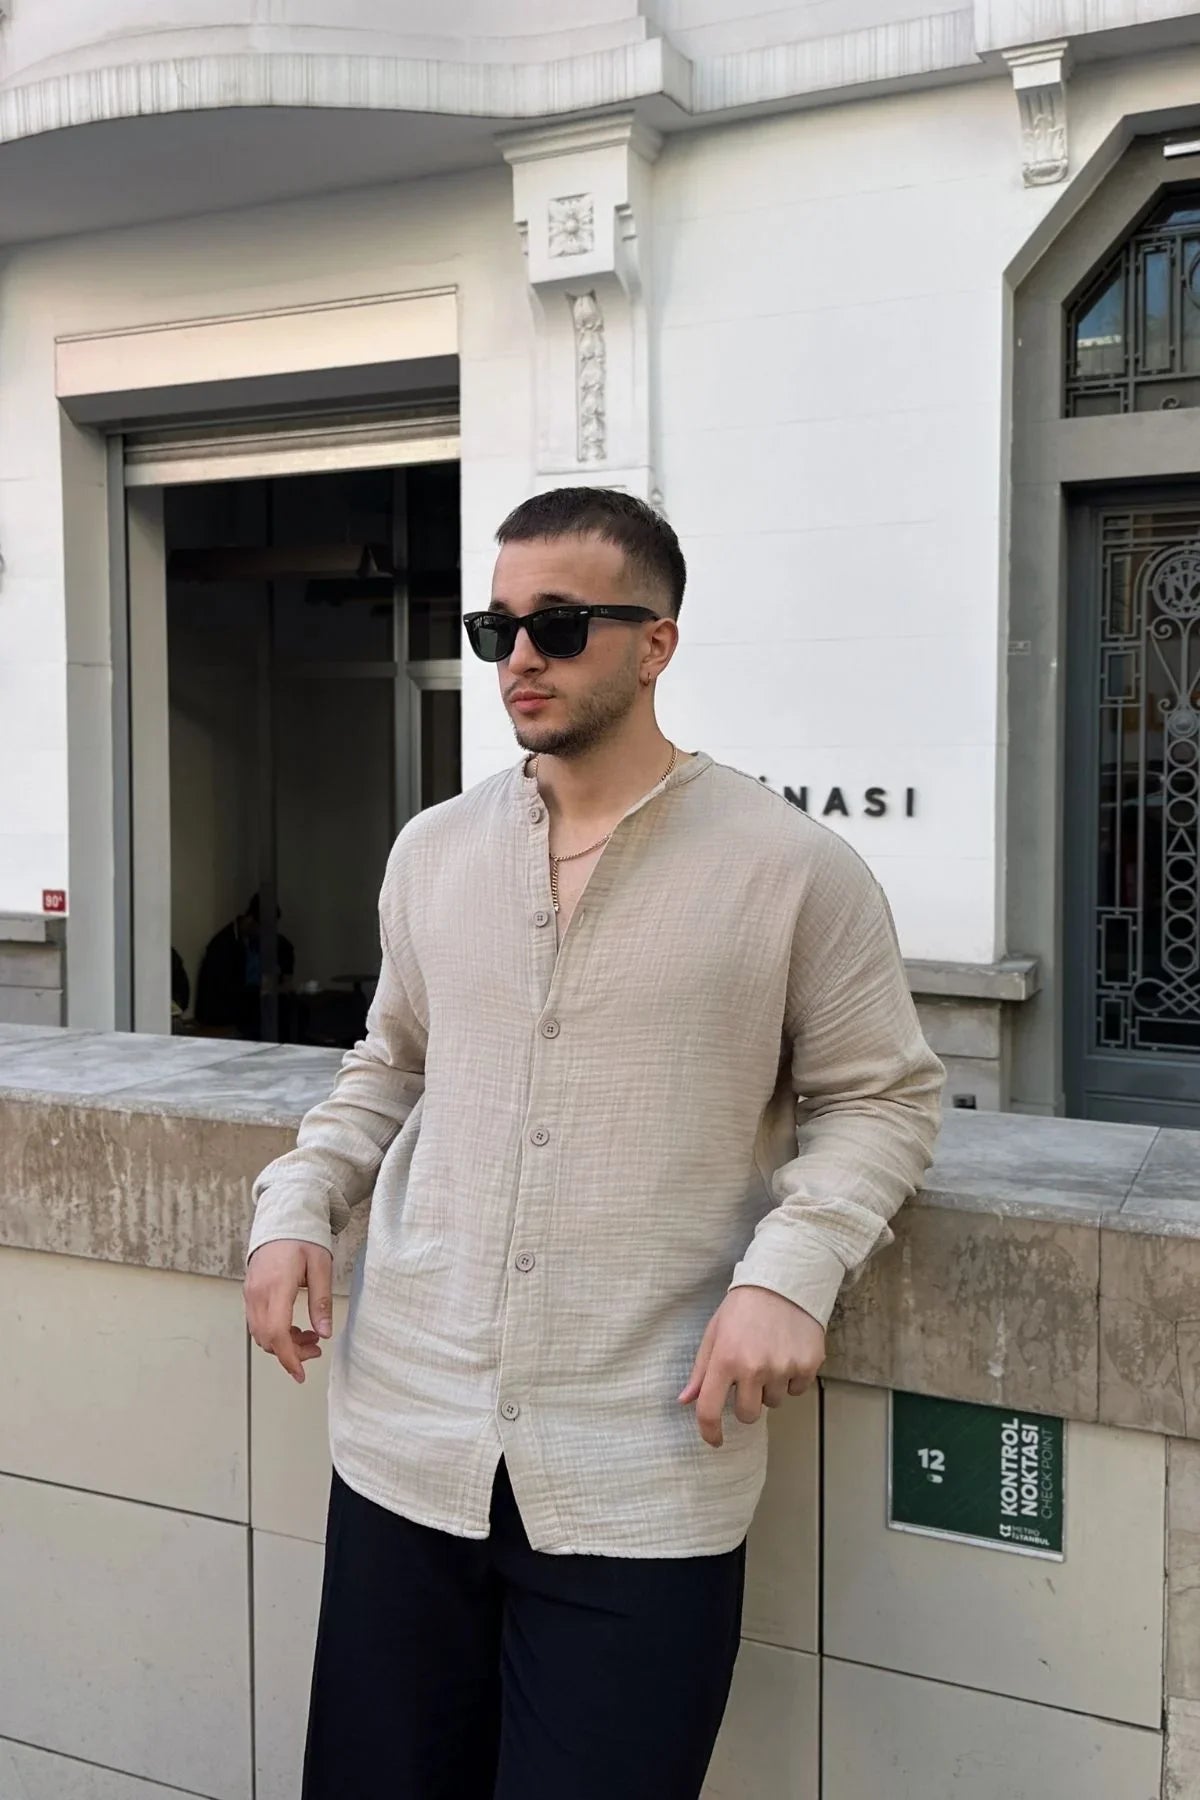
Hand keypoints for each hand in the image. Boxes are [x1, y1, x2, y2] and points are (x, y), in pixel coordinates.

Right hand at [245, 1240, 333, 1383]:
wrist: (282, 1218)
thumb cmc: (303, 1238)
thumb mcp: (321, 1267)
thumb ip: (321, 1301)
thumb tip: (324, 1333)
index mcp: (276, 1286)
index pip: (277, 1333)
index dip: (289, 1357)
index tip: (300, 1373)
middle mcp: (257, 1293)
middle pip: (267, 1338)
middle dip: (291, 1352)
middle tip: (316, 1349)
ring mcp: (250, 1293)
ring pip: (260, 1333)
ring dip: (283, 1343)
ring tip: (310, 1337)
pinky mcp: (249, 1292)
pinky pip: (257, 1322)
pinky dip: (274, 1332)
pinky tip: (294, 1327)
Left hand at [679, 1286, 825, 1447]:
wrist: (784, 1280)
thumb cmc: (743, 1307)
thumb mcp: (714, 1332)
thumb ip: (700, 1370)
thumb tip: (685, 1401)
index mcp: (725, 1359)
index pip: (710, 1410)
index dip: (710, 1431)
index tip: (715, 1439)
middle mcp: (754, 1367)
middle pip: (748, 1415)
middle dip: (747, 1403)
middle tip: (749, 1376)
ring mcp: (783, 1367)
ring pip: (774, 1402)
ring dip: (770, 1387)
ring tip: (770, 1355)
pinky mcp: (808, 1365)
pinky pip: (797, 1389)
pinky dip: (792, 1378)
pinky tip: (788, 1352)